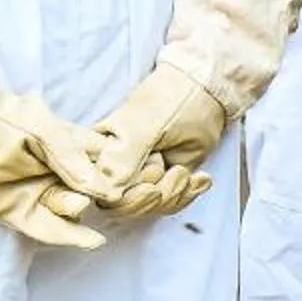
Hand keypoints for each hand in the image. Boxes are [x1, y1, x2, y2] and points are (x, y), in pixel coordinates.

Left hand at [0, 99, 116, 251]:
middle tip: (113, 197)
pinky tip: (91, 239)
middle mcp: (55, 172)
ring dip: (77, 212)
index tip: (146, 180)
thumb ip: (73, 157)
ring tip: (78, 202)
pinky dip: (67, 235)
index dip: (122, 172)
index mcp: (66, 146)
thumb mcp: (43, 129)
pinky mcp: (14, 209)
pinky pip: (45, 228)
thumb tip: (103, 188)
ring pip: (67, 211)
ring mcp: (35, 191)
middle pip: (88, 192)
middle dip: (100, 197)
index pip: (103, 162)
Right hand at [82, 63, 224, 220]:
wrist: (204, 94)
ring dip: (174, 193)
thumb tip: (105, 186)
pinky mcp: (161, 181)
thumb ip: (123, 155)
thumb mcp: (145, 128)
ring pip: (148, 207)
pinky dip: (187, 193)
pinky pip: (169, 203)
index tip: (151, 188)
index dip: (125, 199)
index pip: (98, 191)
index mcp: (97, 150)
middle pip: (122, 205)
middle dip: (155, 197)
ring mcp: (137, 175)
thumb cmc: (169, 101)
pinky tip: (200, 179)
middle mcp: (112, 166)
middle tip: (175, 172)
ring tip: (186, 172)